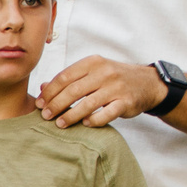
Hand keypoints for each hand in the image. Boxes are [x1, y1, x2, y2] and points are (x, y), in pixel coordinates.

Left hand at [38, 57, 165, 128]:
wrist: (147, 83)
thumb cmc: (113, 79)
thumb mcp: (92, 72)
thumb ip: (69, 79)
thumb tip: (42, 88)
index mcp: (93, 62)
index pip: (64, 77)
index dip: (49, 92)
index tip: (39, 103)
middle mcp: (104, 73)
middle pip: (73, 91)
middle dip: (56, 105)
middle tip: (45, 116)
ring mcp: (116, 87)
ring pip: (87, 104)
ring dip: (71, 116)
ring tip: (60, 124)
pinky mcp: (126, 102)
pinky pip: (106, 114)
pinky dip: (93, 120)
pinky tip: (85, 124)